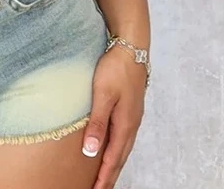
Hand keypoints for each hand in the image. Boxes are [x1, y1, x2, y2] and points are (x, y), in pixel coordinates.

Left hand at [81, 46, 146, 188]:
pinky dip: (116, 148)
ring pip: (122, 147)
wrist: (131, 47)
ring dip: (113, 163)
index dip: (104, 177)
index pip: (113, 159)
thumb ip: (97, 123)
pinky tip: (110, 148)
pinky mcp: (130, 108)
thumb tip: (91, 152)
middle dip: (110, 175)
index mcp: (125, 124)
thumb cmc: (116, 68)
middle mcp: (131, 124)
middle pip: (120, 157)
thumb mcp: (103, 95)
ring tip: (105, 176)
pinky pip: (123, 136)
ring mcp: (132, 116)